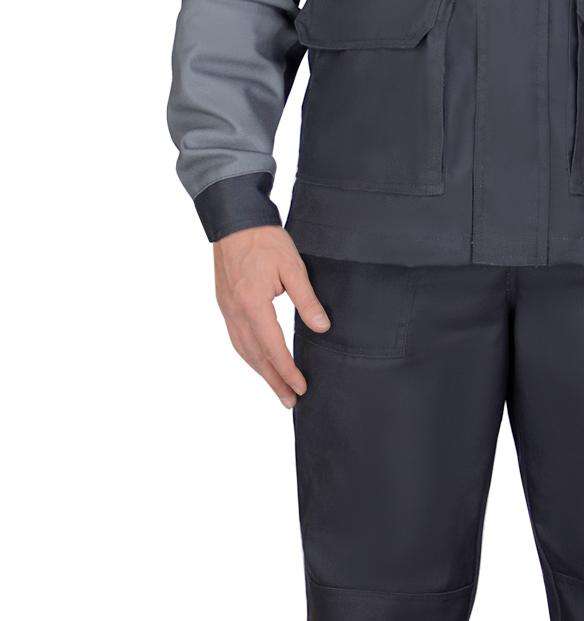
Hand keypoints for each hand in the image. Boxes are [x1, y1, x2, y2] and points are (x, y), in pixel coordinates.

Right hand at [213, 226, 329, 407]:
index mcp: (252, 304)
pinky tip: (258, 361)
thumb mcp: (293, 267)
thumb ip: (307, 300)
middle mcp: (235, 311)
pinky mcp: (224, 303)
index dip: (288, 371)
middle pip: (255, 356)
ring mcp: (226, 308)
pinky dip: (248, 355)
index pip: (272, 348)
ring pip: (242, 350)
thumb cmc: (265, 239)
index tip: (302, 387)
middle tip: (290, 401)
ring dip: (259, 372)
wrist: (234, 219)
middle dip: (273, 381)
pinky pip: (235, 338)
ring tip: (276, 388)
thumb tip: (322, 328)